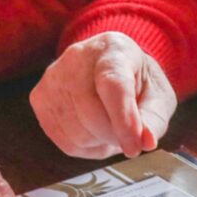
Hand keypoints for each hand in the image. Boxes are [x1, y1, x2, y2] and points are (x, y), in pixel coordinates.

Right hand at [29, 32, 176, 159]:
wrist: (109, 68)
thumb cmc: (137, 84)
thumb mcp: (158, 97)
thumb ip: (153, 119)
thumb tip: (145, 142)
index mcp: (114, 49)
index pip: (113, 85)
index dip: (124, 120)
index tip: (135, 147)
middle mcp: (77, 57)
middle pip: (91, 112)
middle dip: (114, 135)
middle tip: (129, 137)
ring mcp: (53, 77)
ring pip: (76, 132)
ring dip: (100, 142)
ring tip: (112, 128)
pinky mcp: (39, 98)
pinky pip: (64, 141)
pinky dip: (85, 147)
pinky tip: (94, 131)